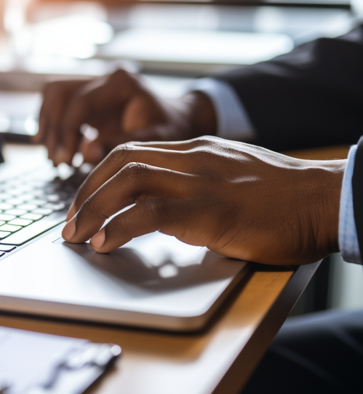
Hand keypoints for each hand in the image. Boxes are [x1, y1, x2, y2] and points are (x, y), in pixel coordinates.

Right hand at [33, 68, 217, 165]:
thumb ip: (120, 145)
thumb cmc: (170, 131)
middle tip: (57, 162)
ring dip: (48, 126)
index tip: (65, 160)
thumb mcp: (154, 141)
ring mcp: (94, 85)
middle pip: (58, 93)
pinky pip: (58, 105)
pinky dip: (52, 126)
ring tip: (55, 159)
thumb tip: (86, 152)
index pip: (79, 102)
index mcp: (121, 82)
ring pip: (53, 95)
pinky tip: (56, 150)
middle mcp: (104, 77)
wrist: (178, 122)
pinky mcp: (88, 98)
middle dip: (53, 129)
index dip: (67, 132)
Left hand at [61, 137, 343, 264]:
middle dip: (85, 193)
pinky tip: (105, 243)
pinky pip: (152, 213)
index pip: (130, 152)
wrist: (325, 199)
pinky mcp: (211, 211)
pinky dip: (120, 226)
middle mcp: (191, 159)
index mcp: (193, 150)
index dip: (97, 177)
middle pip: (119, 163)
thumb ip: (194, 182)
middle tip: (69, 223)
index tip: (82, 202)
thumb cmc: (281, 196)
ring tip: (76, 236)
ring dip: (92, 209)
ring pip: (128, 181)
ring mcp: (200, 182)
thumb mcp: (228, 177)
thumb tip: (161, 207)